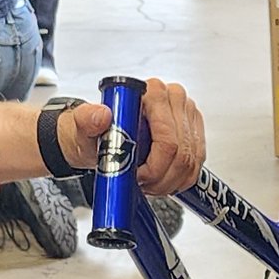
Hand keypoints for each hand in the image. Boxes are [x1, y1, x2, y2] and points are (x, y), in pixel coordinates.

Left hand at [60, 77, 204, 193]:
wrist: (98, 136)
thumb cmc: (93, 131)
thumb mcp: (82, 127)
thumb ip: (86, 119)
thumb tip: (103, 115)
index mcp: (152, 92)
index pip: (168, 140)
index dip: (155, 167)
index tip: (138, 178)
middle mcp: (174, 98)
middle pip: (182, 152)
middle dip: (163, 178)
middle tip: (144, 186)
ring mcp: (186, 113)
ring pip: (191, 160)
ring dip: (172, 180)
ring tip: (150, 184)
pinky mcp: (193, 128)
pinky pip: (197, 161)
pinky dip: (181, 178)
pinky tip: (163, 180)